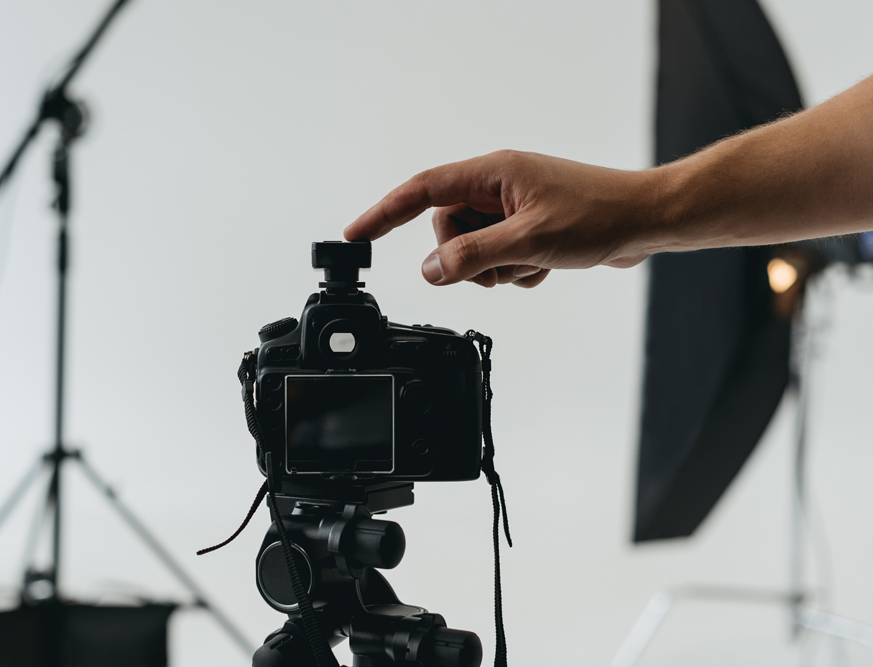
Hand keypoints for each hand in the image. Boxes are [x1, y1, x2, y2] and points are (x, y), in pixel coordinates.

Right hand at [344, 150, 659, 287]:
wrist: (647, 222)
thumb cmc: (598, 217)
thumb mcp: (528, 243)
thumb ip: (472, 257)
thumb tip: (430, 271)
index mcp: (492, 174)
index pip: (421, 192)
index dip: (383, 214)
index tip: (355, 237)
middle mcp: (497, 186)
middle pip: (447, 229)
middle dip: (466, 258)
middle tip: (500, 265)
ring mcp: (513, 207)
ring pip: (473, 248)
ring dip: (496, 268)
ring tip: (532, 264)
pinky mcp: (528, 227)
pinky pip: (499, 257)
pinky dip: (515, 271)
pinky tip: (544, 266)